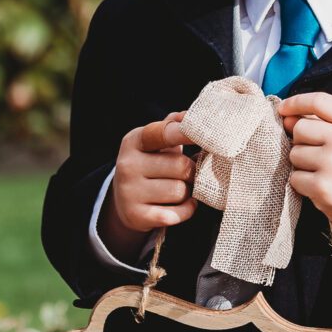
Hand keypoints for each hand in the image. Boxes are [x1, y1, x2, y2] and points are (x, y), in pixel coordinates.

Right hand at [106, 113, 198, 262]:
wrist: (125, 200)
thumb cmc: (150, 164)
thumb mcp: (156, 143)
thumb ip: (172, 127)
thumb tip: (190, 115)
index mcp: (134, 141)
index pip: (163, 133)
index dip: (185, 132)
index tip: (205, 133)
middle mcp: (127, 165)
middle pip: (181, 166)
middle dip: (190, 171)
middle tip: (185, 173)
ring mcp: (129, 192)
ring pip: (181, 191)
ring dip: (188, 192)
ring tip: (179, 188)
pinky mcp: (137, 216)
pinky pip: (177, 213)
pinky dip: (186, 210)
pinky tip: (181, 204)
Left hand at [278, 92, 331, 248]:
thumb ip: (326, 122)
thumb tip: (286, 117)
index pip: (319, 101)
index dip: (296, 102)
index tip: (284, 109)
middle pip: (300, 129)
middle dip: (302, 141)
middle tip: (320, 154)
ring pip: (295, 154)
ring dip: (303, 164)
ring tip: (325, 172)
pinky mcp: (322, 187)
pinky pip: (295, 178)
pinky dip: (304, 184)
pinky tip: (322, 187)